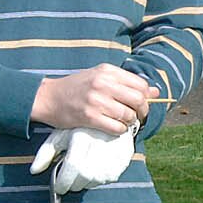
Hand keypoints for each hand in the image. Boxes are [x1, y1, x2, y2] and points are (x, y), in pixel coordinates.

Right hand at [32, 63, 155, 133]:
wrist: (48, 97)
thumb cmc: (75, 87)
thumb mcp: (100, 77)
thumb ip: (125, 82)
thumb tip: (155, 92)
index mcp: (107, 71)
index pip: (140, 84)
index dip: (146, 96)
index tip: (142, 103)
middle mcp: (103, 83)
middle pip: (138, 99)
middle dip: (143, 111)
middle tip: (137, 116)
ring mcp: (96, 100)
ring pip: (128, 115)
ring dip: (130, 122)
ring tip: (123, 122)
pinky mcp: (89, 117)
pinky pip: (116, 127)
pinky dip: (120, 130)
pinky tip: (115, 128)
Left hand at [32, 125, 137, 191]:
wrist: (112, 114)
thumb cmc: (81, 126)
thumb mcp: (60, 134)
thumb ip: (46, 152)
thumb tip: (34, 171)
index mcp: (82, 136)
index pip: (73, 166)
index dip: (64, 182)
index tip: (59, 187)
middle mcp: (100, 143)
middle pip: (85, 176)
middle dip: (74, 185)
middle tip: (69, 183)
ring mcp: (115, 150)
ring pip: (98, 179)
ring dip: (86, 183)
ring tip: (81, 174)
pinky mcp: (124, 157)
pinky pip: (110, 177)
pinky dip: (100, 179)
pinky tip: (95, 170)